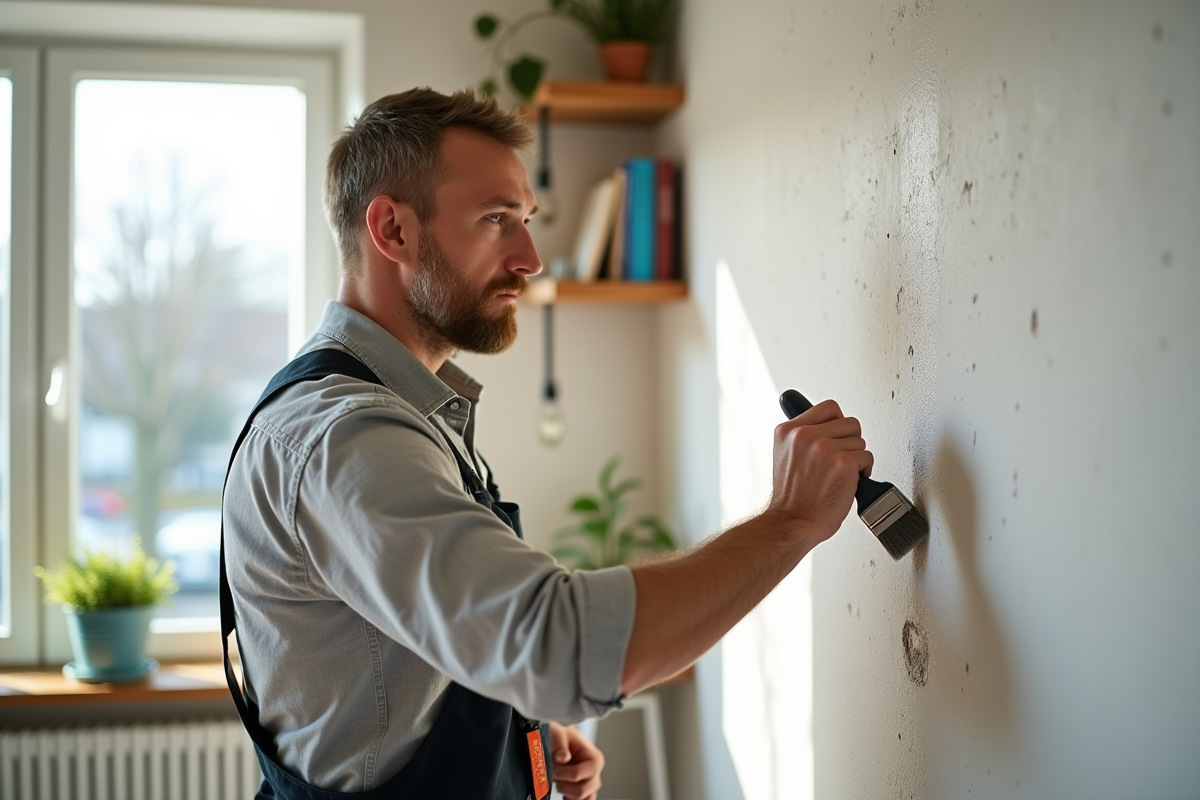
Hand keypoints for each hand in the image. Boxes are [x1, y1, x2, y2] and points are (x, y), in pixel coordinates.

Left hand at [548, 722, 603, 799]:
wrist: (560, 739)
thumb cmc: (562, 735)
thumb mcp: (558, 734)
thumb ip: (560, 745)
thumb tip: (563, 758)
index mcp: (594, 759)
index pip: (580, 774)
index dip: (565, 774)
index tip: (555, 770)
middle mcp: (595, 773)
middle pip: (582, 791)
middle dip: (564, 785)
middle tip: (556, 774)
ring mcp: (590, 784)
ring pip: (582, 799)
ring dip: (567, 792)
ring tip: (561, 780)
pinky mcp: (584, 791)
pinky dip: (570, 799)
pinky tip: (564, 789)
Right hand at [768, 399, 873, 543]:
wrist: (793, 522)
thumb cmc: (793, 499)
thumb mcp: (786, 456)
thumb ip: (802, 438)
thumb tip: (825, 426)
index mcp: (788, 431)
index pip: (829, 408)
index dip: (837, 425)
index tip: (835, 438)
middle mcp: (804, 435)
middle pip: (849, 422)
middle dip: (849, 443)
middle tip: (838, 461)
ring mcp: (824, 447)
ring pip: (860, 440)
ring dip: (856, 458)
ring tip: (840, 474)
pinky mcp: (842, 462)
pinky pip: (867, 457)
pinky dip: (864, 471)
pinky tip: (849, 481)